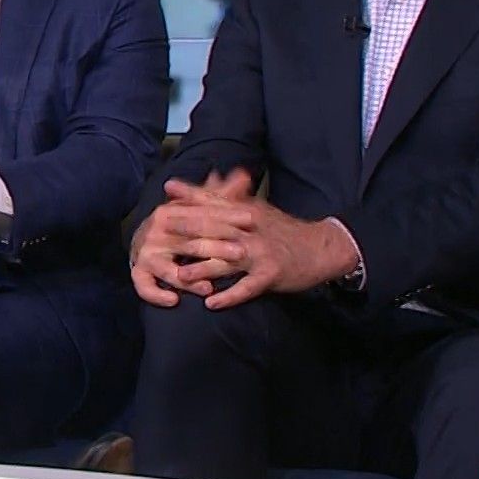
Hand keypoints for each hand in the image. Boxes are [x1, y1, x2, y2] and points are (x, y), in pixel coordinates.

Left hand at [131, 170, 356, 310]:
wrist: (321, 248)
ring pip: (226, 260)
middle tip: (158, 240)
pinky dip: (229, 296)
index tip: (159, 209)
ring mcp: (260, 253)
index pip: (211, 208)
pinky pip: (247, 288)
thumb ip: (228, 194)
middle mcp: (250, 230)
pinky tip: (211, 304)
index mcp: (245, 212)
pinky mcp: (270, 275)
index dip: (184, 209)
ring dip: (201, 268)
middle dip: (185, 235)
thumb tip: (207, 174)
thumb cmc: (282, 229)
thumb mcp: (256, 207)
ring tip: (178, 276)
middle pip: (213, 230)